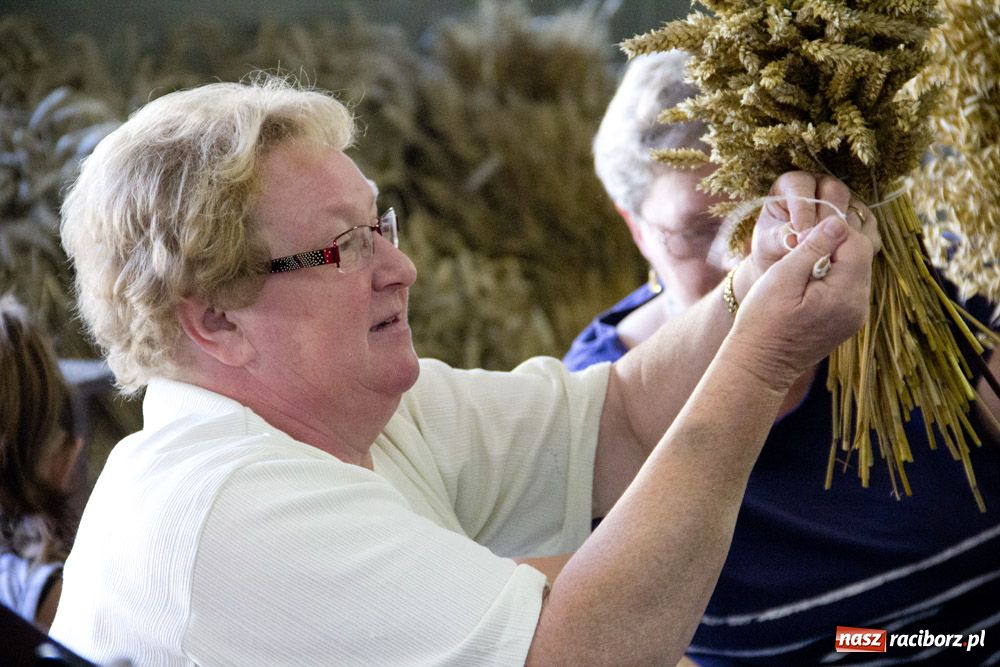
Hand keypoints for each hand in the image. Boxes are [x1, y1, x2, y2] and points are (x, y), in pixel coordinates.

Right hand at [727, 212, 875, 389]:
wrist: (759, 364)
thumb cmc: (762, 321)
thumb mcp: (782, 277)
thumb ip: (812, 248)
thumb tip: (837, 221)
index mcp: (844, 294)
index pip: (856, 243)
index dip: (833, 229)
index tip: (804, 233)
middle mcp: (858, 306)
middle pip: (861, 255)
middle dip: (836, 242)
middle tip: (803, 242)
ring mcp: (855, 315)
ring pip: (857, 269)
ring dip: (835, 258)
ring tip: (804, 261)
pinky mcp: (848, 321)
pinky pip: (850, 286)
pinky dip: (834, 274)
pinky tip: (810, 278)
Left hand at [734, 172, 879, 298]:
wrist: (787, 263)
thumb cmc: (773, 247)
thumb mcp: (768, 242)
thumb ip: (780, 237)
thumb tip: (796, 240)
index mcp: (793, 184)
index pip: (802, 185)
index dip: (803, 210)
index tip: (800, 235)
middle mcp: (821, 186)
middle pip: (835, 191)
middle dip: (827, 220)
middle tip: (820, 244)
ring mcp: (844, 201)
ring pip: (854, 208)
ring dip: (845, 233)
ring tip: (832, 254)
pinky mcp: (860, 218)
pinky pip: (868, 225)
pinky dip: (860, 241)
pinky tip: (848, 257)